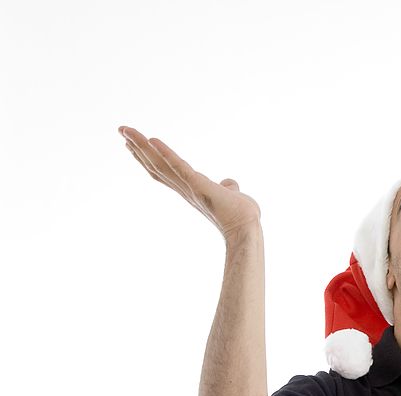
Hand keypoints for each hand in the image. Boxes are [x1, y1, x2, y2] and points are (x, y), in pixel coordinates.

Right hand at [118, 125, 261, 239]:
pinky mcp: (197, 185)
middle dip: (138, 147)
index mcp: (190, 189)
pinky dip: (166, 153)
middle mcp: (184, 188)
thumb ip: (228, 187)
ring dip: (142, 146)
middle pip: (155, 165)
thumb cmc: (241, 217)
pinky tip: (153, 140)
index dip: (149, 157)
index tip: (135, 144)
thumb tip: (229, 183)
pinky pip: (179, 166)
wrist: (247, 229)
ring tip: (126, 131)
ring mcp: (189, 187)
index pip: (164, 171)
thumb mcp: (232, 196)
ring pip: (160, 164)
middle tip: (122, 130)